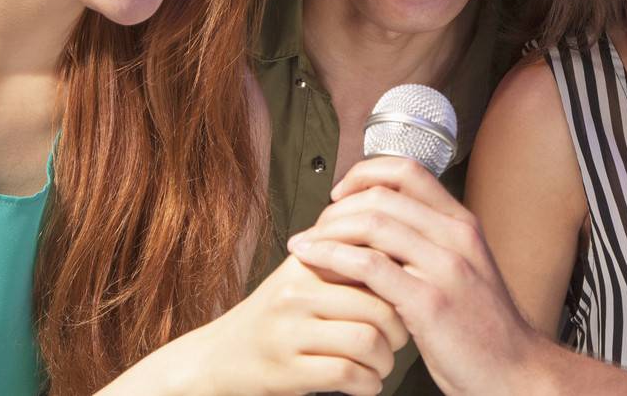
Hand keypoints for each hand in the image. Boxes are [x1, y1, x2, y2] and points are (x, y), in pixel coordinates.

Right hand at [126, 254, 408, 395]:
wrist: (219, 357)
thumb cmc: (273, 317)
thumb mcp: (301, 275)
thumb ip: (342, 257)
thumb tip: (398, 243)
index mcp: (306, 262)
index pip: (373, 262)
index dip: (401, 284)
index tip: (406, 298)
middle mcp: (296, 292)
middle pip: (378, 305)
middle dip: (400, 330)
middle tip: (399, 339)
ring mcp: (289, 331)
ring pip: (367, 341)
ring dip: (386, 361)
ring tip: (382, 363)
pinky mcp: (286, 369)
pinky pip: (347, 374)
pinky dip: (368, 383)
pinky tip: (366, 382)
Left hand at [287, 157, 551, 395]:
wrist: (515, 371)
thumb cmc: (484, 328)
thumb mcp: (464, 270)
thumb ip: (430, 245)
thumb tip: (381, 229)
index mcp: (463, 224)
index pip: (408, 171)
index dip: (366, 174)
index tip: (341, 194)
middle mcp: (456, 236)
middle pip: (384, 194)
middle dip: (338, 207)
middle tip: (316, 228)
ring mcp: (445, 267)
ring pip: (373, 224)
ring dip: (328, 230)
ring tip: (304, 245)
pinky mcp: (429, 302)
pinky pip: (370, 266)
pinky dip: (332, 258)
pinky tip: (313, 262)